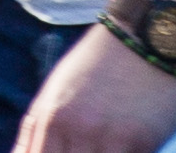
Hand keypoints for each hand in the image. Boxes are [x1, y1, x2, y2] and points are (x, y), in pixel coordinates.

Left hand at [17, 22, 175, 152]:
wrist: (141, 34)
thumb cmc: (94, 66)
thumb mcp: (54, 91)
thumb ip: (34, 130)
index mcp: (51, 118)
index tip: (59, 151)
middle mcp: (77, 129)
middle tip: (81, 147)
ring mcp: (109, 136)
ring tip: (99, 145)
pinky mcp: (141, 140)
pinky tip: (122, 146)